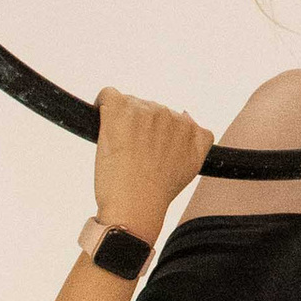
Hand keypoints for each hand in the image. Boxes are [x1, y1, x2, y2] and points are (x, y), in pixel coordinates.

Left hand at [94, 86, 212, 239]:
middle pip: (147, 110)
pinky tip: (105, 130)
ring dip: (122, 122)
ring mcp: (145, 111)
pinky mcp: (120, 110)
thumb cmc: (157, 192)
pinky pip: (108, 95)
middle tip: (133, 155)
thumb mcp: (191, 167)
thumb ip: (197, 141)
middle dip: (139, 127)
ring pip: (129, 105)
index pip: (169, 118)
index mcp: (188, 127)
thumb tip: (188, 118)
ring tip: (122, 151)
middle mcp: (169, 114)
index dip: (155, 134)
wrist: (135, 205)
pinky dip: (103, 107)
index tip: (147, 151)